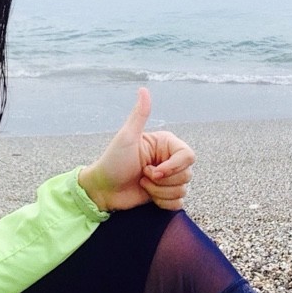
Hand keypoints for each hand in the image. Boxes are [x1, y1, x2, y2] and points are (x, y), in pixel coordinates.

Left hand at [78, 87, 194, 211]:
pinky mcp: (166, 194)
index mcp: (166, 144)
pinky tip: (148, 196)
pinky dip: (163, 203)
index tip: (154, 171)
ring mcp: (168, 178)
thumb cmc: (112, 161)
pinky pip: (178, 203)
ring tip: (143, 183)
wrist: (102, 190)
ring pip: (182, 189)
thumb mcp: (127, 137)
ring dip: (160, 192)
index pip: (188, 156)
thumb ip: (139, 114)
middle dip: (163, 181)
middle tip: (144, 175)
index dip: (173, 167)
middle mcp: (170, 159)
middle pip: (187, 174)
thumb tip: (144, 89)